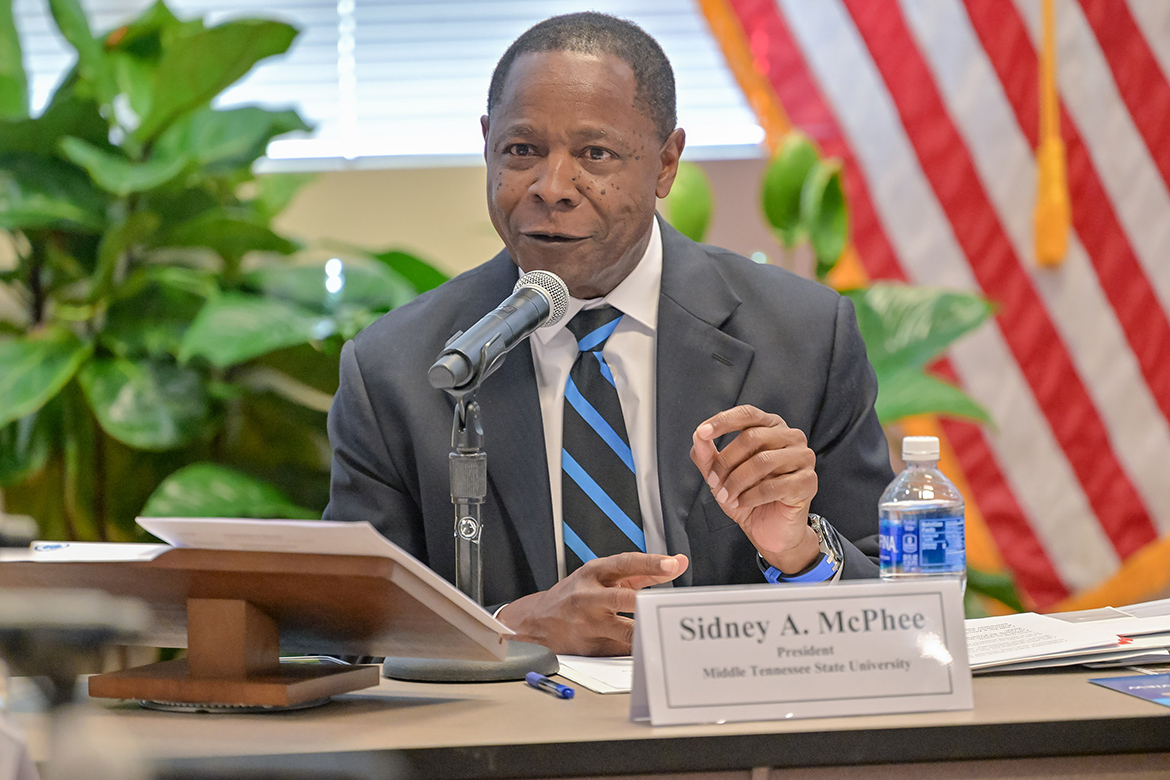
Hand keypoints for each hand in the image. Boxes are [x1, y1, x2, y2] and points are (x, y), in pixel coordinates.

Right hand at [497, 552, 688, 655]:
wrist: (537, 621)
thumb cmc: (578, 595)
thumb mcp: (602, 577)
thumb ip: (642, 572)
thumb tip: (678, 563)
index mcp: (595, 573)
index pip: (626, 564)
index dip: (651, 564)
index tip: (673, 564)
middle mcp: (589, 597)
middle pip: (622, 598)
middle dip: (647, 601)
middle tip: (670, 602)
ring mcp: (589, 624)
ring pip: (625, 630)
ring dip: (647, 630)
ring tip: (666, 630)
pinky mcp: (591, 647)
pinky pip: (623, 650)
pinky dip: (641, 649)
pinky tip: (655, 647)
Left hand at [690, 405, 819, 573]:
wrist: (771, 531)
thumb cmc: (748, 497)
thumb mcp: (721, 475)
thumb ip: (708, 455)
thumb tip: (698, 435)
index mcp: (771, 427)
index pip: (747, 414)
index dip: (723, 421)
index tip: (702, 432)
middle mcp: (791, 437)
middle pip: (752, 438)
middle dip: (726, 462)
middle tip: (714, 482)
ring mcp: (804, 458)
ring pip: (762, 461)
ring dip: (737, 482)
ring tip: (727, 497)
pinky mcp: (808, 482)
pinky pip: (773, 486)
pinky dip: (751, 496)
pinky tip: (743, 503)